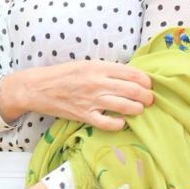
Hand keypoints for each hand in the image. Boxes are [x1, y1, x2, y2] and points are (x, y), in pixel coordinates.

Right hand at [0, 60, 153, 130]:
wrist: (39, 88)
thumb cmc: (64, 75)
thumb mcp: (87, 64)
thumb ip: (107, 69)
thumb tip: (129, 77)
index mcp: (99, 67)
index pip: (132, 73)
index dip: (146, 81)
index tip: (148, 85)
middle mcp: (97, 83)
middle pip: (133, 90)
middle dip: (147, 96)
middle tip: (149, 100)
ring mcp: (91, 100)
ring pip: (125, 106)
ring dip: (137, 109)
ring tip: (139, 110)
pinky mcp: (84, 116)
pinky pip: (108, 123)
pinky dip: (119, 124)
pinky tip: (121, 122)